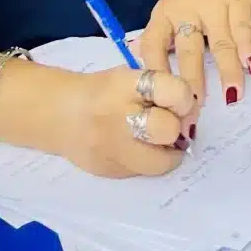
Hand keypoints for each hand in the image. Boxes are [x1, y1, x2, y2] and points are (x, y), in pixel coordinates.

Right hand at [23, 59, 197, 178]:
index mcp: (123, 85)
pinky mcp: (108, 170)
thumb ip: (161, 90)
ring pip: (160, 161)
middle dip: (176, 127)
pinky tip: (140, 150)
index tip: (182, 103)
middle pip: (168, 129)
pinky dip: (149, 162)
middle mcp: (116, 116)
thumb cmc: (103, 92)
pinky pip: (144, 172)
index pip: (173, 92)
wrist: (58, 113)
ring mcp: (110, 148)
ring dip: (168, 152)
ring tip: (161, 142)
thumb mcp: (129, 77)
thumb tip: (192, 114)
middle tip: (172, 125)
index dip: (184, 99)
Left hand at [139, 0, 250, 103]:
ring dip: (226, 72)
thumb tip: (138, 59)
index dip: (155, 73)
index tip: (160, 102)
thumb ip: (164, 34)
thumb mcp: (178, 5)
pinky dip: (247, 50)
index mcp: (165, 12)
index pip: (152, 45)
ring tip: (231, 98)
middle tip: (195, 111)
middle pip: (188, 50)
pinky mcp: (239, 0)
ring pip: (220, 43)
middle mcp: (186, 8)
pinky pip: (243, 30)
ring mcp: (213, 3)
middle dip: (192, 83)